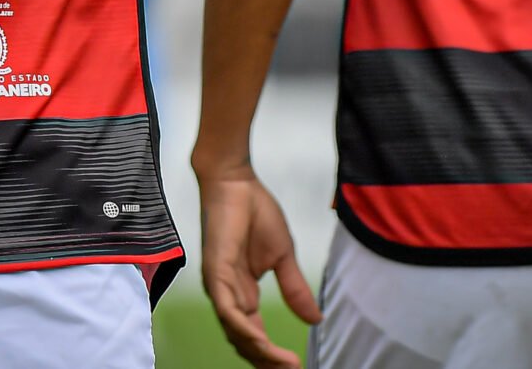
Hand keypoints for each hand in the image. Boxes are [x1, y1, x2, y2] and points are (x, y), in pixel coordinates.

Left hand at [198, 161, 320, 368]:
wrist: (236, 181)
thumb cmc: (255, 213)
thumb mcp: (283, 257)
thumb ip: (295, 289)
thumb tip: (316, 320)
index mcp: (241, 293)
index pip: (253, 335)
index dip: (272, 355)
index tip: (297, 366)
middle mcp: (227, 295)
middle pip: (244, 341)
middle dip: (267, 361)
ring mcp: (218, 285)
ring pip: (235, 332)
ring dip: (259, 351)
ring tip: (285, 364)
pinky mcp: (215, 272)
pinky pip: (227, 310)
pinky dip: (243, 329)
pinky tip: (262, 342)